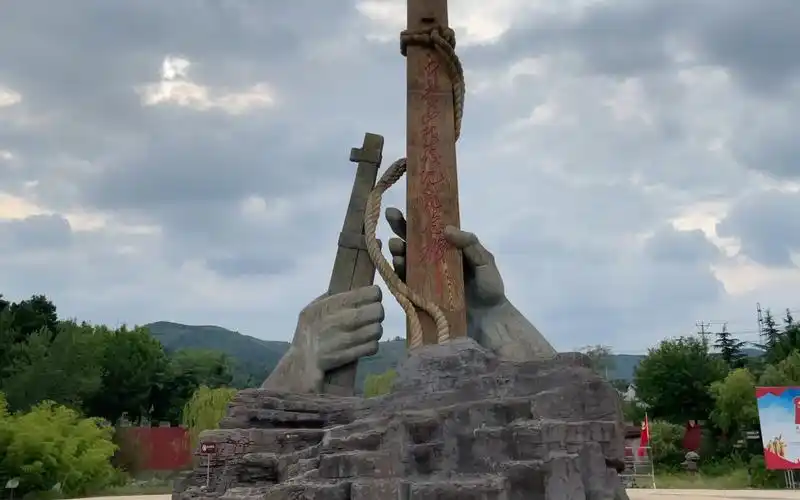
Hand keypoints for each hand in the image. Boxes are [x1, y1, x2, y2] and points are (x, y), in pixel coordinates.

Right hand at [262, 285, 383, 393]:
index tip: (373, 299)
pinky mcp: (348, 355)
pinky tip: (364, 344)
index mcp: (329, 305)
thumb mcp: (311, 310)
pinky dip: (371, 345)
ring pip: (376, 330)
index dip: (374, 295)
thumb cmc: (307, 334)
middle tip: (372, 316)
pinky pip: (372, 346)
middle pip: (377, 311)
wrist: (300, 364)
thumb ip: (329, 298)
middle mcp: (337, 320)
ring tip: (368, 331)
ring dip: (375, 330)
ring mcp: (343, 339)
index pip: (367, 293)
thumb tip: (354, 288)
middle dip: (377, 313)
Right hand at [384, 207, 555, 359]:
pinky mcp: (420, 296)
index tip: (406, 205)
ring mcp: (425, 279)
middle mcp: (432, 262)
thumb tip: (447, 229)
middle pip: (412, 242)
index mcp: (447, 250)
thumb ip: (470, 244)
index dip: (416, 217)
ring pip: (405, 260)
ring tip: (396, 245)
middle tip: (392, 216)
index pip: (429, 230)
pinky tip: (397, 264)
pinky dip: (398, 272)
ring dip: (398, 250)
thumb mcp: (485, 261)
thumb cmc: (489, 288)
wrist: (490, 320)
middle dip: (399, 228)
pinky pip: (405, 282)